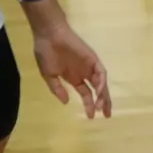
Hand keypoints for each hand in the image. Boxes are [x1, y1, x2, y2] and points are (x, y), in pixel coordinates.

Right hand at [22, 0, 109, 118]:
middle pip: (97, 91)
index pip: (86, 94)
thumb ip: (57, 89)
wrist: (49, 35)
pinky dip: (102, 82)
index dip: (89, 105)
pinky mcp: (93, 59)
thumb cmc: (46, 53)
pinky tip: (99, 91)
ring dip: (103, 95)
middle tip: (106, 116)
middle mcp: (84, 73)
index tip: (91, 117)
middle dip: (102, 103)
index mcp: (74, 78)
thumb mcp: (49, 75)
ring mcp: (89, 66)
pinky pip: (101, 72)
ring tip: (101, 107)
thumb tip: (66, 102)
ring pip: (101, 83)